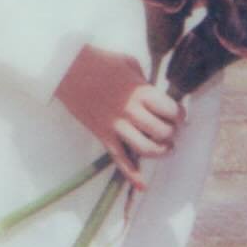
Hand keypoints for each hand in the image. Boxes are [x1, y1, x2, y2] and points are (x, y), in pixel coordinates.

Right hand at [53, 45, 181, 188]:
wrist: (66, 68)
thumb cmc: (99, 61)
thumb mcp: (129, 63)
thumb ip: (144, 81)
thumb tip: (154, 93)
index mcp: (141, 92)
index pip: (172, 111)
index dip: (179, 116)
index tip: (178, 116)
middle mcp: (132, 111)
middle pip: (163, 132)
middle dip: (171, 134)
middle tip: (170, 131)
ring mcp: (116, 125)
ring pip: (146, 149)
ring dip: (160, 152)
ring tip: (164, 148)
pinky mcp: (103, 135)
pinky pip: (120, 159)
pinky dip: (131, 175)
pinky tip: (142, 185)